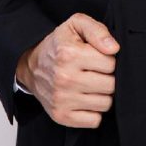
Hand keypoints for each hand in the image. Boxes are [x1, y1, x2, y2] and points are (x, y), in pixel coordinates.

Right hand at [15, 12, 119, 127]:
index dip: (109, 59)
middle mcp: (64, 78)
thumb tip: (114, 49)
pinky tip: (86, 98)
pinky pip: (94, 120)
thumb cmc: (59, 45)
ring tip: (91, 84)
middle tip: (97, 71)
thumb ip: (97, 31)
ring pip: (105, 104)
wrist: (31, 65)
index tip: (98, 57)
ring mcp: (62, 99)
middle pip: (110, 85)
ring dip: (102, 94)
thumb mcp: (75, 25)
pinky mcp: (61, 115)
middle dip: (108, 77)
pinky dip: (94, 111)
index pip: (111, 63)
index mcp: (69, 54)